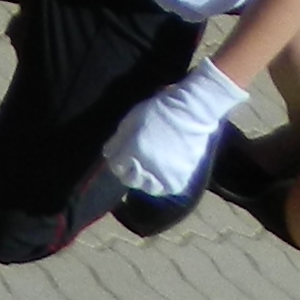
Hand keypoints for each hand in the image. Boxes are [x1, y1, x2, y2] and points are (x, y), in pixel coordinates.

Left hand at [99, 64, 248, 201]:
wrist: (191, 112)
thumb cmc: (159, 111)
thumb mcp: (131, 119)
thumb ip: (117, 140)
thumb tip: (107, 155)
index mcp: (133, 150)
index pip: (116, 166)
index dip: (118, 160)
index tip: (123, 155)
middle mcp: (146, 167)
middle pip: (129, 179)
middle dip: (129, 170)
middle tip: (137, 160)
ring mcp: (163, 176)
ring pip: (146, 187)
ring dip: (144, 179)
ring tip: (150, 166)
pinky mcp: (178, 182)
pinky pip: (163, 188)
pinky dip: (161, 182)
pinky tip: (163, 170)